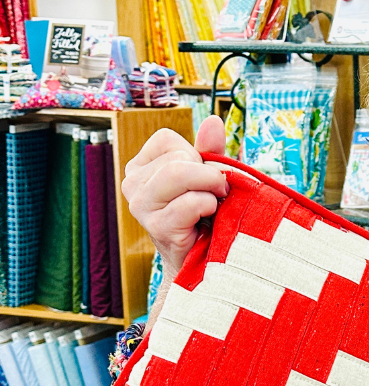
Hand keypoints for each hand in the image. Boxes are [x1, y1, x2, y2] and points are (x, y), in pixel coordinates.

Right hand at [122, 115, 228, 279]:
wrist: (203, 264)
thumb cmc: (206, 219)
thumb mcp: (207, 180)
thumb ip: (210, 151)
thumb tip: (214, 121)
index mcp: (140, 168)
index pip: (167, 139)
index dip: (196, 156)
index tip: (204, 180)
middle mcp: (132, 185)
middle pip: (177, 157)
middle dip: (209, 174)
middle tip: (217, 195)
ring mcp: (140, 206)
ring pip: (179, 173)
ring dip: (210, 188)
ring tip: (213, 206)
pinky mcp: (156, 226)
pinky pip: (191, 202)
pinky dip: (209, 207)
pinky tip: (207, 222)